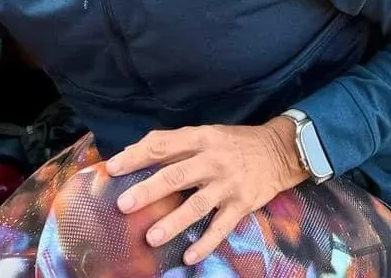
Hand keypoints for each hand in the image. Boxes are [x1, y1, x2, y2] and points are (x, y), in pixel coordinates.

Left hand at [106, 119, 304, 263]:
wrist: (278, 151)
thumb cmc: (233, 143)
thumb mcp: (206, 134)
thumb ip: (176, 146)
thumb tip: (136, 154)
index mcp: (200, 138)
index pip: (162, 145)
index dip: (136, 155)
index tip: (113, 167)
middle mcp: (212, 160)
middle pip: (176, 176)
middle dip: (148, 190)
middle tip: (124, 205)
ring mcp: (228, 185)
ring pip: (196, 205)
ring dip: (172, 222)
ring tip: (150, 237)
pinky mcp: (242, 205)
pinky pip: (221, 228)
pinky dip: (205, 243)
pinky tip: (188, 257)